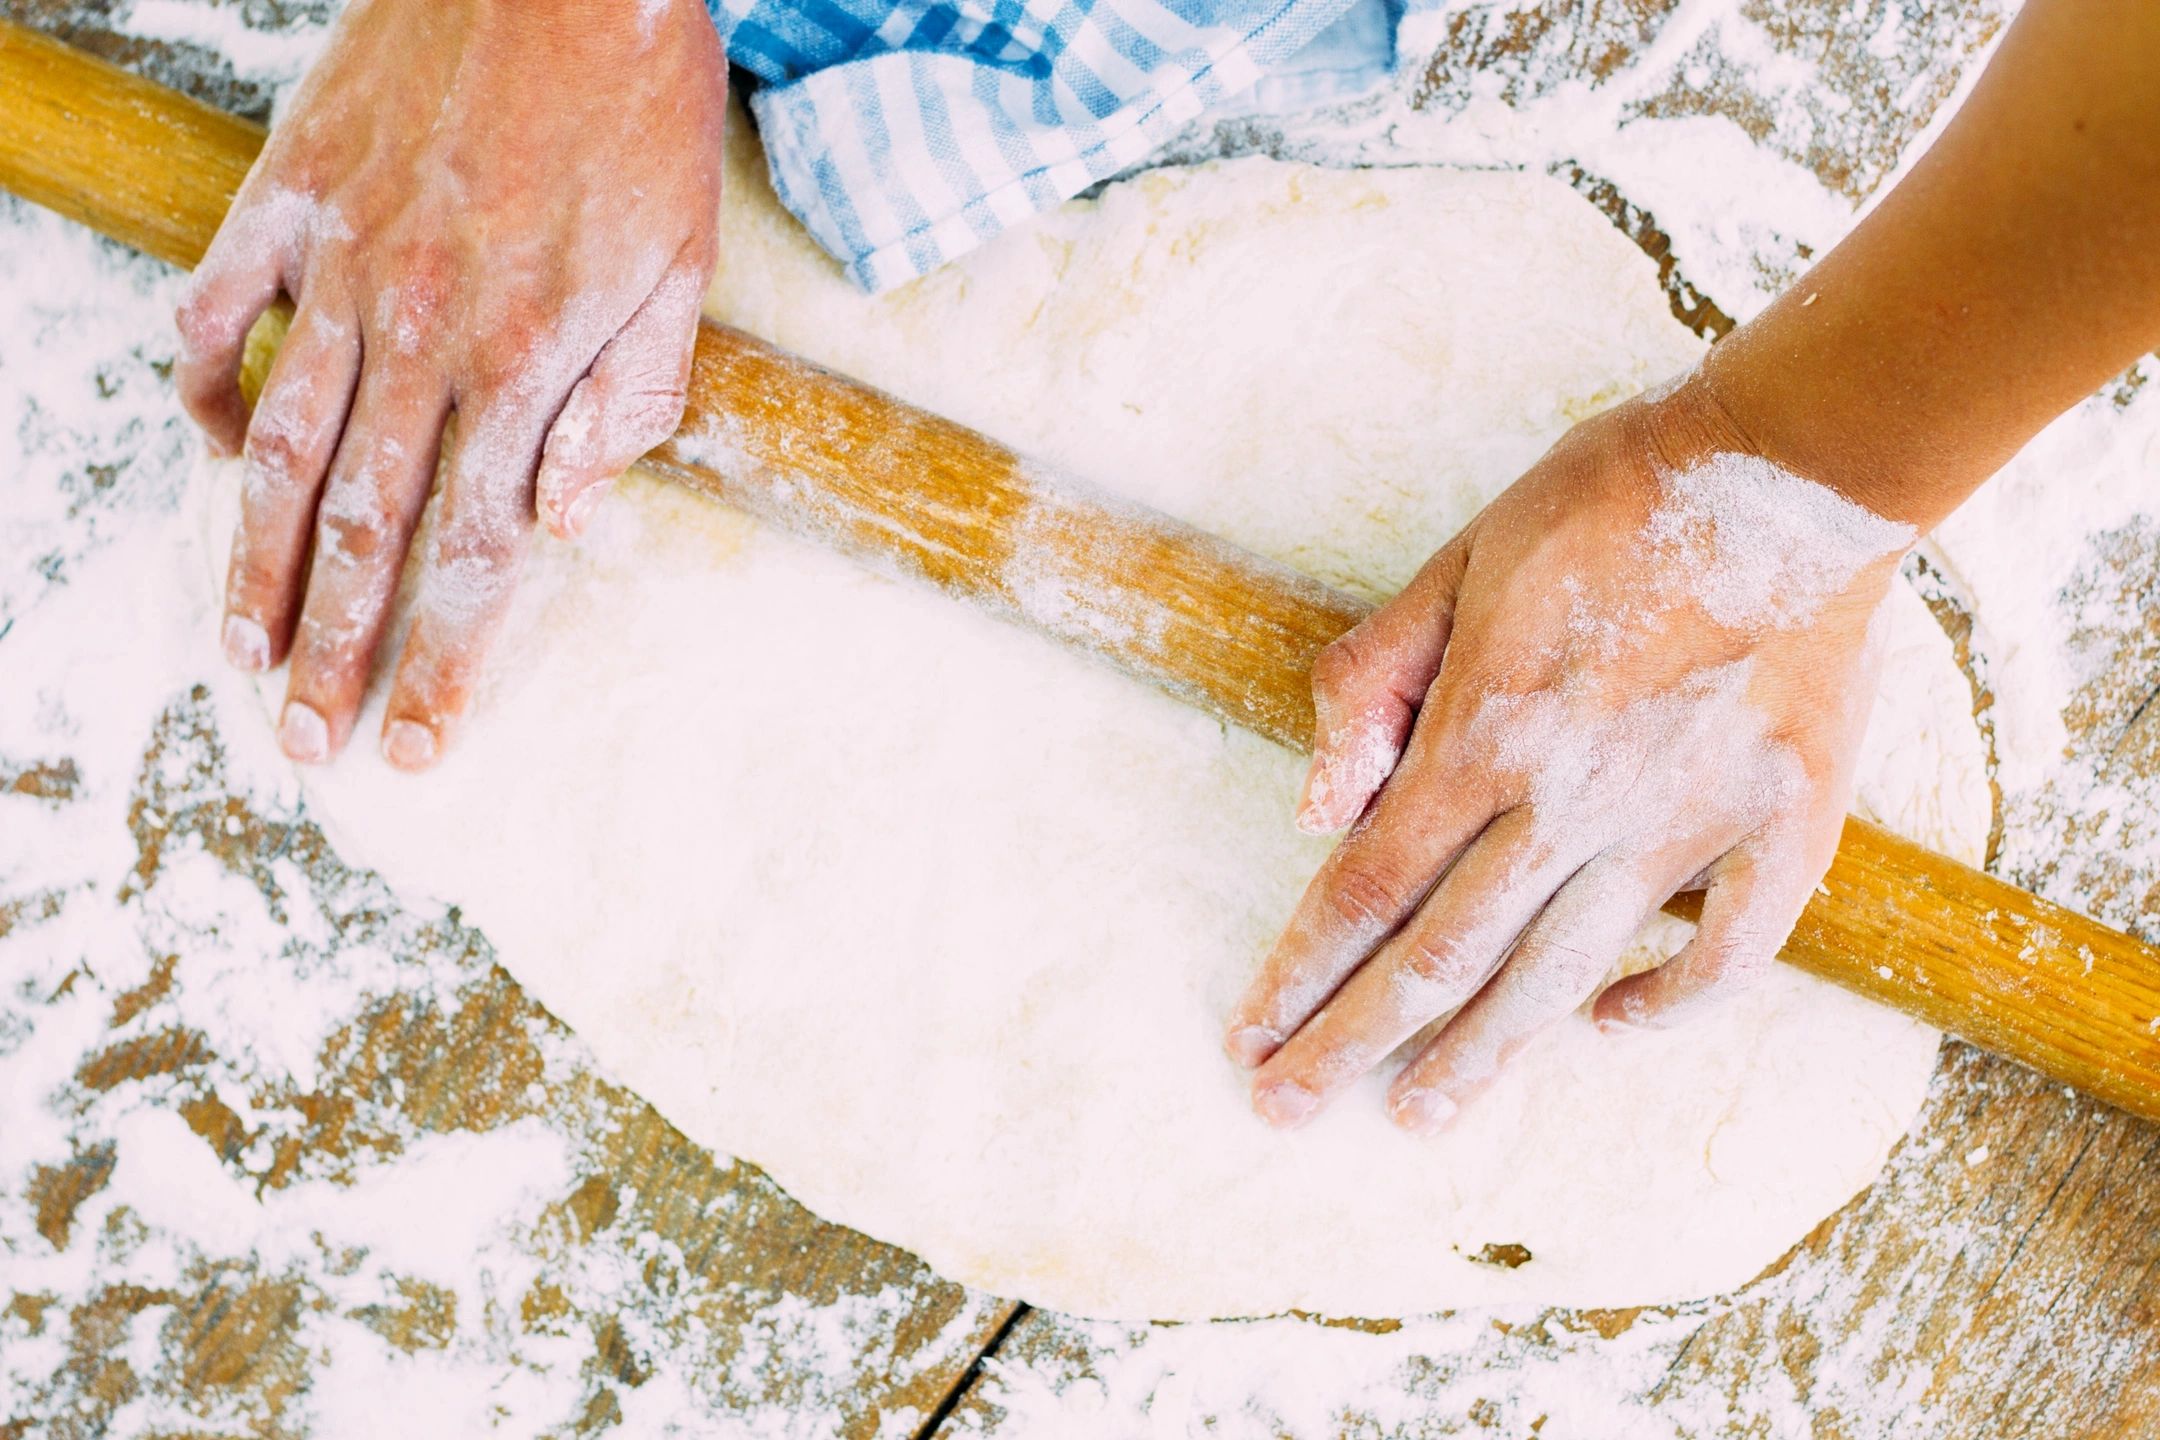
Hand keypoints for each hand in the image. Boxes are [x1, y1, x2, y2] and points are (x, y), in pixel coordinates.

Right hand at [176, 0, 725, 769]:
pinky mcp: (289, 192)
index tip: (417, 744)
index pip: (480, 555)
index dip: (446, 662)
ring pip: (277, 443)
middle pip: (366, 529)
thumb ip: (627, 406)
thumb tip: (563, 519)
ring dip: (254, 558)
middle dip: (333, 650)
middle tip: (306, 740)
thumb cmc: (643, 119)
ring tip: (239, 646)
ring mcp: (343, 262)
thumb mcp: (681, 271)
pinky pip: (222, 307)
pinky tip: (209, 437)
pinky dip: (208, 380)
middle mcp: (425, 331)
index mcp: (532, 363)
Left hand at [1221, 384, 1915, 1132]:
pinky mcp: (1780, 825)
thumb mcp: (1458, 562)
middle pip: (1438, 957)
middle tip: (1290, 1109)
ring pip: (1559, 975)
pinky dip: (1666, 1004)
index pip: (1364, 891)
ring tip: (1419, 1116)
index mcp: (1485, 736)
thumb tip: (1319, 811)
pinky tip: (1611, 1029)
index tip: (1249, 1038)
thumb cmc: (1611, 498)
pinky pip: (1723, 951)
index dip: (1300, 972)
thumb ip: (1375, 684)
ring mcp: (1681, 825)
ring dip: (1481, 1056)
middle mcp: (1572, 804)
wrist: (1791, 466)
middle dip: (1350, 1043)